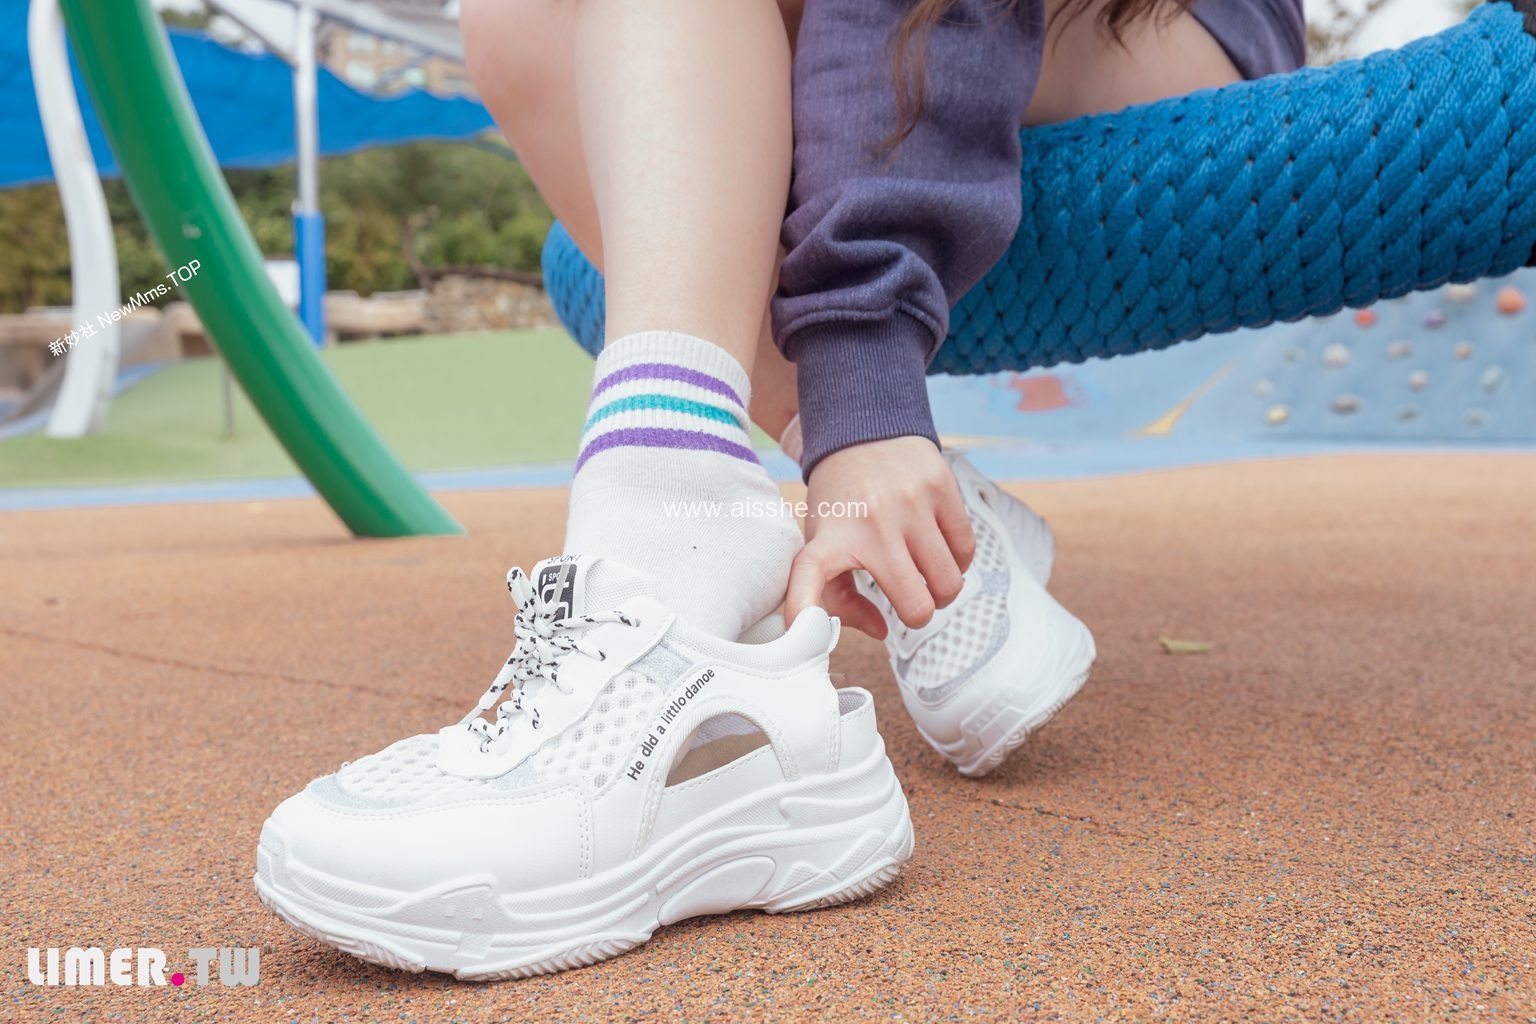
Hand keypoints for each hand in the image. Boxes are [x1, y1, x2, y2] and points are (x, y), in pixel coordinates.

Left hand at [785, 437, 974, 638]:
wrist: (860, 433)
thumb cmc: (841, 505)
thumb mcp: (824, 546)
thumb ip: (840, 599)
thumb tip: (882, 631)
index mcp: (831, 540)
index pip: (809, 578)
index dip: (804, 611)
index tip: (806, 634)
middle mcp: (871, 523)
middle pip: (917, 607)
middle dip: (918, 613)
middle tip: (910, 597)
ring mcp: (911, 504)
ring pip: (949, 583)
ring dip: (941, 591)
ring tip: (927, 576)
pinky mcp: (941, 487)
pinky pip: (966, 551)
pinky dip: (957, 562)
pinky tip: (939, 552)